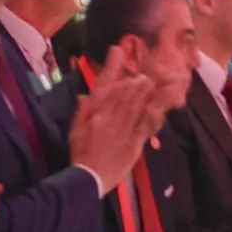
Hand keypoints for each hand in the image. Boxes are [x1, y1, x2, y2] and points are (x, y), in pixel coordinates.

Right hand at [68, 68, 159, 182]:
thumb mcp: (75, 130)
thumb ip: (82, 112)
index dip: (112, 70)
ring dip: (142, 95)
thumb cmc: (80, 153)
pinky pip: (144, 128)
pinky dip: (150, 116)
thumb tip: (86, 96)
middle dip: (133, 85)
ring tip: (150, 83)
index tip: (117, 53)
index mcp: (95, 115)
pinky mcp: (134, 144)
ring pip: (135, 109)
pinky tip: (156, 107)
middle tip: (143, 74)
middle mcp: (110, 120)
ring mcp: (123, 132)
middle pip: (123, 97)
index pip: (104, 88)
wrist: (89, 178)